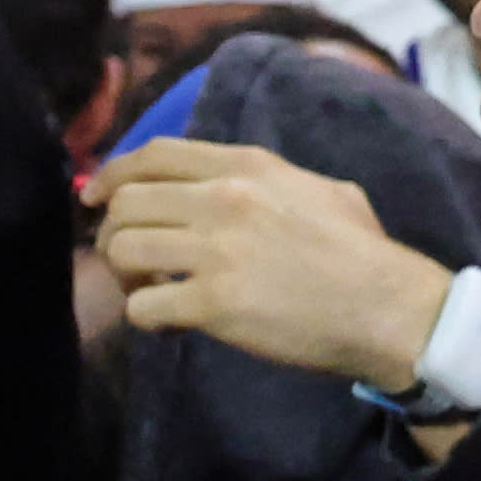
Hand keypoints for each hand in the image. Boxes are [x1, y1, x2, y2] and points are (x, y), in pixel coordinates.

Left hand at [95, 140, 459, 390]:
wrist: (387, 308)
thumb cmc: (362, 253)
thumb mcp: (320, 189)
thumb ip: (269, 180)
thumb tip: (239, 186)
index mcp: (246, 166)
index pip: (155, 154)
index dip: (112, 173)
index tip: (94, 198)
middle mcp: (223, 199)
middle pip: (126, 202)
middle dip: (115, 233)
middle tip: (132, 263)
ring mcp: (216, 250)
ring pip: (122, 250)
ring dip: (125, 278)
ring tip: (151, 293)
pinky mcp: (214, 304)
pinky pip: (143, 308)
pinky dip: (147, 318)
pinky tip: (173, 326)